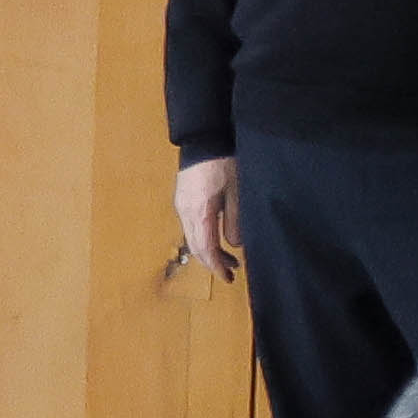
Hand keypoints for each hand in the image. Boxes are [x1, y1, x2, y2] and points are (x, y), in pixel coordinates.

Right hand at [172, 156, 237, 276]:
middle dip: (212, 262)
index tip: (227, 277)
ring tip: (228, 255)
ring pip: (191, 238)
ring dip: (208, 250)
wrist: (204, 140)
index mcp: (200, 212)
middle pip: (195, 247)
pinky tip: (215, 236)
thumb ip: (235, 221)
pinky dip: (202, 238)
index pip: (206, 248)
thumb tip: (235, 245)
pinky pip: (190, 227)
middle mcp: (185, 212)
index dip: (216, 266)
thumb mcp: (237, 192)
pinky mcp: (182, 200)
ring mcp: (181, 205)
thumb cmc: (223, 162)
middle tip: (231, 272)